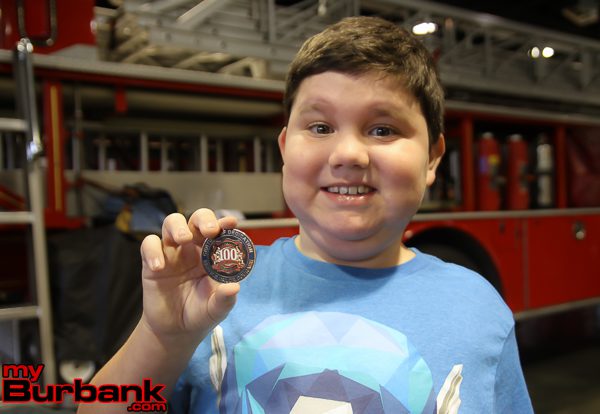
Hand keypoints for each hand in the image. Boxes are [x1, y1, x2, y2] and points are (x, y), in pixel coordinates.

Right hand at [139, 208, 239, 340]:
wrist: (176, 331)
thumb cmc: (201, 314)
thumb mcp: (216, 310)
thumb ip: (225, 299)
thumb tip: (234, 288)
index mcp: (214, 254)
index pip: (220, 232)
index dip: (225, 223)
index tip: (231, 223)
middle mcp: (194, 248)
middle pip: (197, 219)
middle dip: (203, 219)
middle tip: (210, 231)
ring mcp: (173, 252)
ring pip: (172, 223)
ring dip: (178, 226)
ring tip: (183, 239)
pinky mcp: (152, 261)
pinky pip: (149, 245)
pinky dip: (152, 251)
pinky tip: (159, 267)